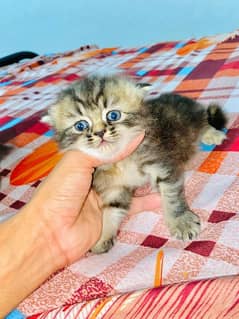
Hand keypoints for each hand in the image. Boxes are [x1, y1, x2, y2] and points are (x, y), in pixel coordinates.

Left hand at [27, 133, 159, 268]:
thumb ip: (106, 149)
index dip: (126, 139)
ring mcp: (106, 194)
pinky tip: (160, 197)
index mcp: (85, 159)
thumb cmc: (59, 193)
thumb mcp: (77, 162)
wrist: (50, 234)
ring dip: (146, 178)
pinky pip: (133, 204)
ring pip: (130, 183)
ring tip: (164, 170)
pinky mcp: (112, 211)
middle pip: (122, 163)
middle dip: (139, 157)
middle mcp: (97, 175)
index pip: (110, 145)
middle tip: (161, 149)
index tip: (147, 130)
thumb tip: (135, 135)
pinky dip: (146, 202)